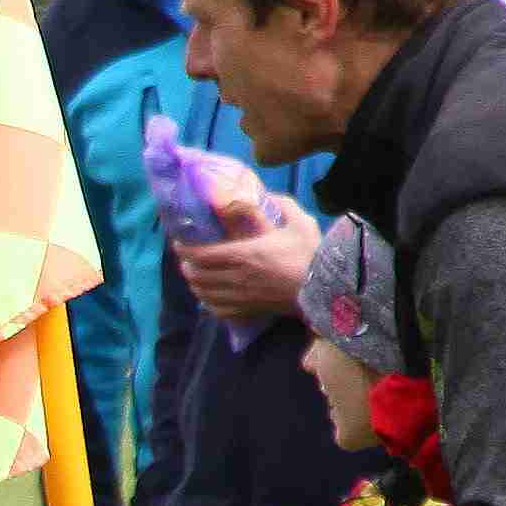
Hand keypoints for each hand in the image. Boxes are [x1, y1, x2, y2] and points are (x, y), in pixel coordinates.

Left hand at [177, 202, 312, 323]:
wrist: (326, 289)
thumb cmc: (311, 254)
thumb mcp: (298, 222)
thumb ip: (280, 205)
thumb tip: (263, 195)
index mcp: (244, 254)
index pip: (201, 254)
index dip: (185, 249)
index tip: (179, 242)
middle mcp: (236, 278)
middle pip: (197, 275)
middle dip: (187, 266)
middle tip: (188, 257)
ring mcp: (241, 298)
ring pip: (203, 294)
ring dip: (195, 284)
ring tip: (195, 275)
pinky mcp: (249, 311)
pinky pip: (218, 311)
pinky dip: (208, 303)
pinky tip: (209, 297)